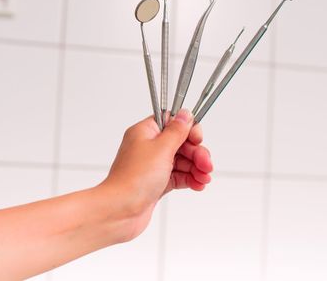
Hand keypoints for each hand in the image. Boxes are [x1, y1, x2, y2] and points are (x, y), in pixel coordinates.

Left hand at [102, 109, 212, 239]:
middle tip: (206, 164)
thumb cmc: (134, 179)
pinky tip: (199, 184)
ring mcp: (153, 166)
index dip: (188, 130)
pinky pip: (179, 176)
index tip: (198, 139)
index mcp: (145, 133)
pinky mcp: (157, 183)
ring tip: (204, 178)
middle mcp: (148, 147)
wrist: (120, 211)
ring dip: (197, 168)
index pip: (172, 122)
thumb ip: (177, 131)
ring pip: (182, 161)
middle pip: (181, 143)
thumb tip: (185, 114)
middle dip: (197, 154)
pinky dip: (190, 179)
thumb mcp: (161, 149)